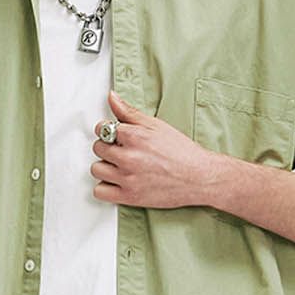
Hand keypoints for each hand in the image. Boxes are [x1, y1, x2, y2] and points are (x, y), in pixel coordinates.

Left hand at [90, 90, 219, 209]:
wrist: (198, 177)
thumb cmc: (181, 152)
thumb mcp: (156, 125)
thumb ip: (129, 112)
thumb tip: (111, 97)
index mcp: (134, 136)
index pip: (102, 129)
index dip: (108, 131)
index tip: (116, 136)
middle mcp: (128, 157)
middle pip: (97, 148)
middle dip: (107, 147)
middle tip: (122, 151)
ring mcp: (127, 178)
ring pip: (96, 169)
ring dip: (105, 167)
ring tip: (119, 166)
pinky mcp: (129, 196)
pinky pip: (100, 191)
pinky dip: (105, 187)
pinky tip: (116, 182)